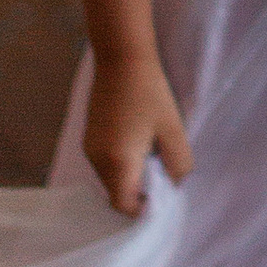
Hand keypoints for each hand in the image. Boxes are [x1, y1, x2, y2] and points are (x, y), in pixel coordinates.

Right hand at [86, 53, 192, 217]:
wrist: (122, 58)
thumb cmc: (150, 92)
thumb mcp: (173, 130)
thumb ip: (178, 164)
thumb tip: (174, 185)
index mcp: (118, 162)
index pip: (124, 205)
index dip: (143, 208)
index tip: (162, 194)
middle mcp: (97, 160)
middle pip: (116, 193)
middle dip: (138, 191)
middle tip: (161, 171)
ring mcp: (89, 148)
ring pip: (110, 179)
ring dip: (130, 176)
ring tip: (151, 152)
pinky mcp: (88, 137)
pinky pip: (105, 163)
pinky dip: (121, 163)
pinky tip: (138, 141)